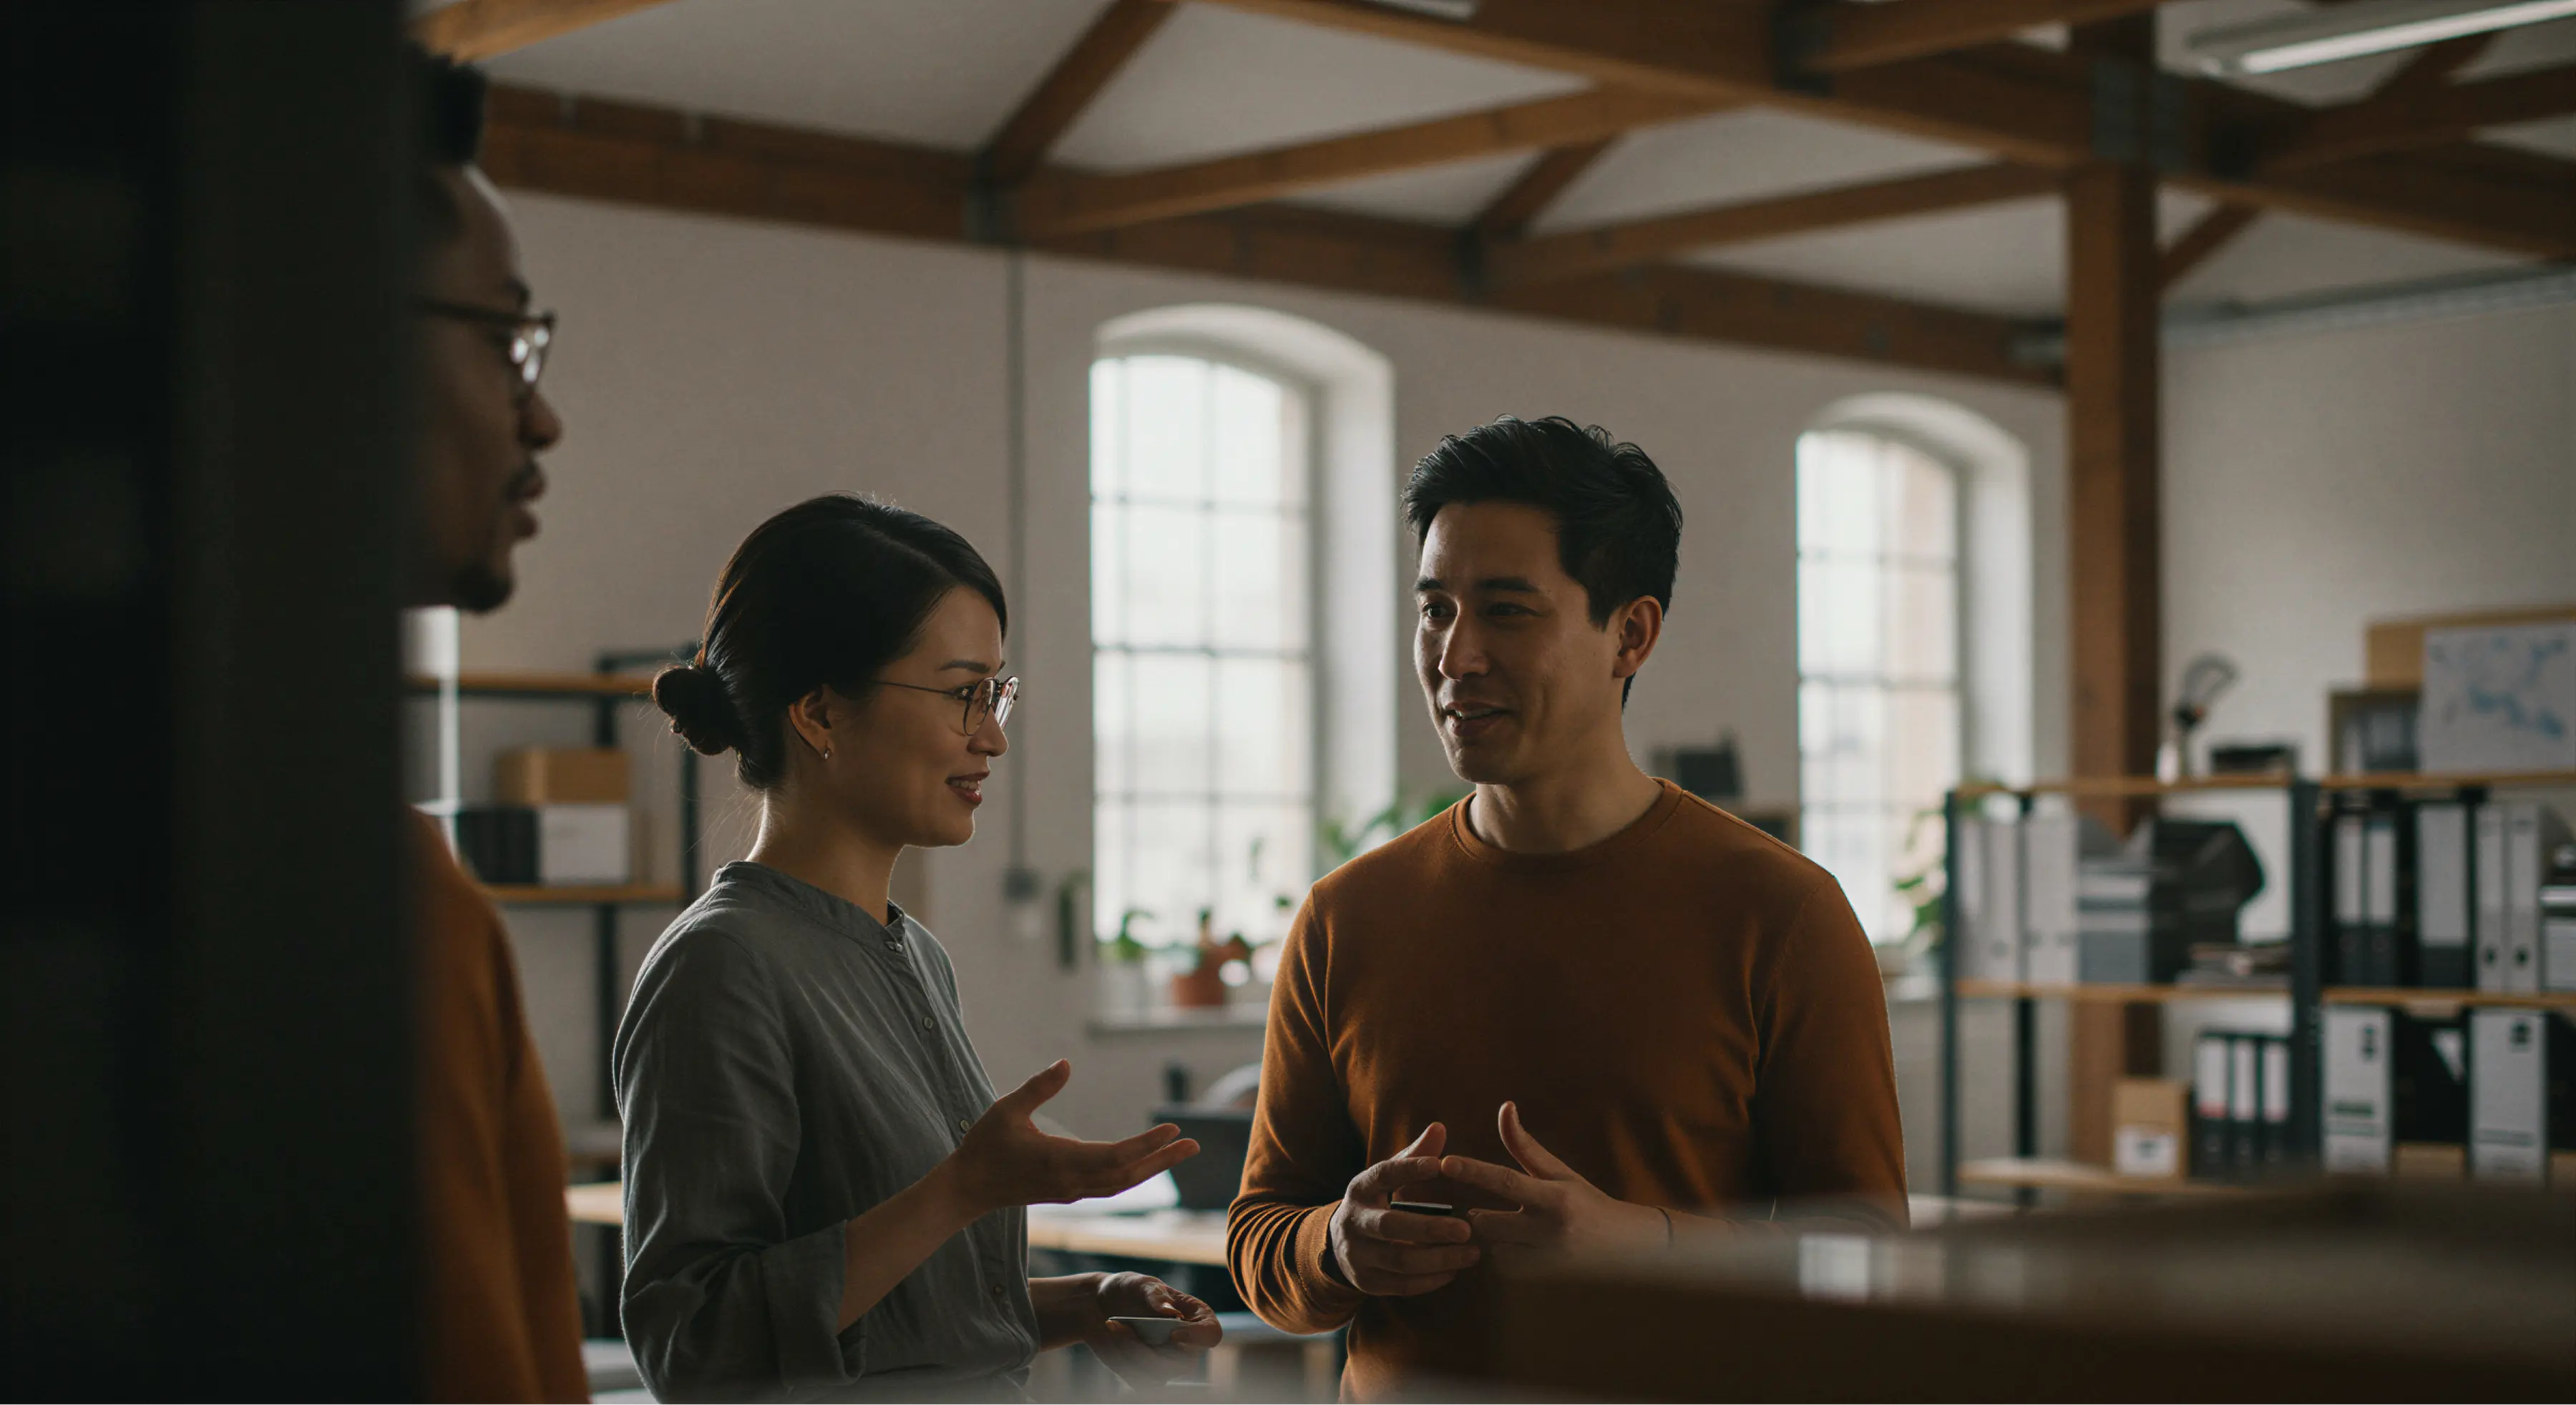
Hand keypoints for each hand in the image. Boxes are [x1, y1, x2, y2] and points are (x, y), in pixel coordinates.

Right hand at [942, 1061, 1199, 1215]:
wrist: (968, 1188)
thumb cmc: (985, 1145)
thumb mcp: (1007, 1109)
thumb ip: (1038, 1087)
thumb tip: (1067, 1063)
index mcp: (1060, 1161)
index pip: (1115, 1156)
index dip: (1147, 1144)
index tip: (1173, 1129)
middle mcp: (1072, 1181)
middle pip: (1128, 1175)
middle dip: (1162, 1160)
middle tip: (1194, 1144)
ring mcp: (1071, 1190)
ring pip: (1121, 1183)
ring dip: (1152, 1168)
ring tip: (1178, 1151)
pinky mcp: (1068, 1192)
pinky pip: (1110, 1185)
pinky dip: (1133, 1173)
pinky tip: (1146, 1162)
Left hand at [1083, 1272, 1221, 1386]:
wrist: (1100, 1304)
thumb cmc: (1128, 1289)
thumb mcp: (1139, 1284)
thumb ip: (1155, 1294)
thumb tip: (1172, 1312)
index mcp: (1195, 1316)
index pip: (1211, 1334)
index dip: (1197, 1338)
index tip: (1173, 1333)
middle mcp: (1187, 1344)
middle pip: (1184, 1364)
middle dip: (1149, 1350)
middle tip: (1122, 1327)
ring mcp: (1168, 1362)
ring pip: (1159, 1375)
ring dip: (1131, 1353)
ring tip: (1114, 1327)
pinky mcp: (1147, 1374)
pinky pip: (1139, 1380)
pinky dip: (1122, 1361)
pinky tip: (1113, 1336)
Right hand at [1325, 1124, 1480, 1295]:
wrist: (1338, 1244)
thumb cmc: (1376, 1202)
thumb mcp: (1387, 1178)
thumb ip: (1414, 1155)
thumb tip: (1440, 1127)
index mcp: (1360, 1188)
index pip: (1383, 1174)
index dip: (1409, 1169)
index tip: (1439, 1165)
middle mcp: (1354, 1221)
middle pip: (1391, 1226)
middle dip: (1430, 1228)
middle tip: (1467, 1229)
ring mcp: (1357, 1255)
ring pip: (1400, 1260)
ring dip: (1439, 1258)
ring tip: (1472, 1253)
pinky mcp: (1367, 1282)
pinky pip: (1402, 1285)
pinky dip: (1431, 1280)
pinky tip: (1455, 1270)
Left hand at [1440, 1102, 1665, 1253]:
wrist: (1623, 1249)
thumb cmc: (1587, 1203)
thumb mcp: (1560, 1173)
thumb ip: (1524, 1146)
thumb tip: (1504, 1106)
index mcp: (1555, 1198)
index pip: (1505, 1181)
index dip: (1473, 1171)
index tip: (1446, 1162)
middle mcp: (1548, 1231)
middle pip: (1487, 1222)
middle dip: (1478, 1214)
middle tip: (1481, 1209)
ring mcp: (1543, 1260)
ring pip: (1492, 1246)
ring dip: (1492, 1237)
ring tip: (1512, 1231)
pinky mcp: (1539, 1281)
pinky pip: (1502, 1267)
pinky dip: (1503, 1256)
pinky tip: (1521, 1251)